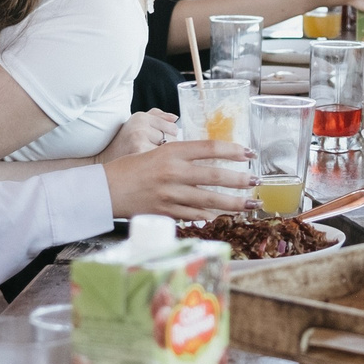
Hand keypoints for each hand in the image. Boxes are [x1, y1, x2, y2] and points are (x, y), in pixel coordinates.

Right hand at [94, 109, 178, 162]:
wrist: (101, 162)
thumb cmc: (122, 143)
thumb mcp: (136, 124)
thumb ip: (157, 117)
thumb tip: (175, 118)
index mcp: (141, 117)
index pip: (173, 127)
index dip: (169, 139)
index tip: (159, 145)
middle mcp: (140, 126)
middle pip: (173, 140)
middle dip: (168, 149)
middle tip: (153, 154)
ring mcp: (139, 141)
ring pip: (169, 152)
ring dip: (164, 159)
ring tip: (149, 161)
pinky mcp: (138, 155)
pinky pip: (161, 162)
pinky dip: (158, 167)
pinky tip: (147, 168)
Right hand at [104, 136, 253, 219]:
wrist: (106, 189)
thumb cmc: (132, 168)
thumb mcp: (158, 152)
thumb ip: (183, 156)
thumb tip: (212, 161)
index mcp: (172, 152)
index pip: (210, 148)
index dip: (233, 150)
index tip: (249, 153)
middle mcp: (173, 172)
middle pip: (215, 175)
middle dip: (240, 179)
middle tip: (256, 181)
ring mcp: (170, 194)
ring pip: (209, 200)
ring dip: (232, 203)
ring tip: (249, 204)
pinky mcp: (166, 212)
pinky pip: (194, 215)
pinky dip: (209, 216)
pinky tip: (221, 216)